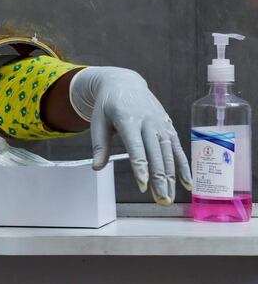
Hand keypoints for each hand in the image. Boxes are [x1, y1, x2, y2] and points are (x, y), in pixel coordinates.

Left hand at [70, 67, 192, 204]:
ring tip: (168, 198)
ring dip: (171, 177)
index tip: (143, 185)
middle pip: (155, 153)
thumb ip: (98, 145)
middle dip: (159, 178)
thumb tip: (97, 168)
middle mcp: (148, 121)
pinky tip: (186, 184)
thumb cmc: (107, 105)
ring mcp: (160, 124)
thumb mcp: (98, 121)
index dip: (140, 166)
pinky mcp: (168, 126)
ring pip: (168, 153)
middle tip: (161, 200)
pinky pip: (177, 148)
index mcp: (127, 118)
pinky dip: (183, 166)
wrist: (123, 82)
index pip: (136, 146)